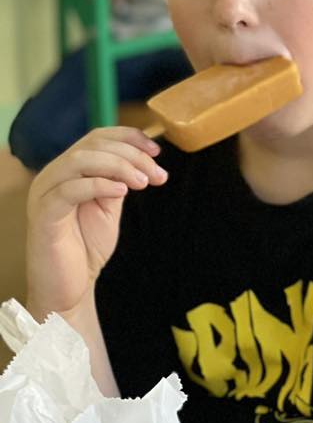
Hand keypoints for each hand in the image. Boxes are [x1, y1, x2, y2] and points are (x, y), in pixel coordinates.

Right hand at [26, 127, 166, 317]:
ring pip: (80, 161)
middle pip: (92, 146)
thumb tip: (142, 160)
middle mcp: (53, 176)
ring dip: (119, 167)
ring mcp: (45, 194)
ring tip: (143, 183)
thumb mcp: (109, 207)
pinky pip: (68, 190)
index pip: (96, 137)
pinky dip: (98, 185)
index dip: (129, 137)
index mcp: (68, 170)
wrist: (69, 285)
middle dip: (132, 156)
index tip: (157, 150)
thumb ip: (118, 181)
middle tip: (158, 175)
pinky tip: (122, 192)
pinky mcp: (44, 215)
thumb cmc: (86, 245)